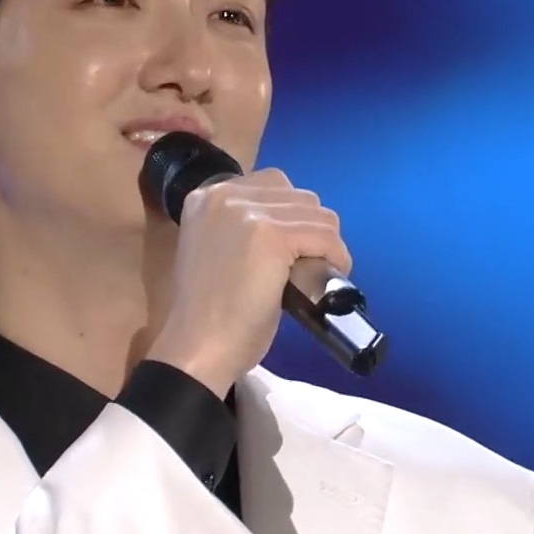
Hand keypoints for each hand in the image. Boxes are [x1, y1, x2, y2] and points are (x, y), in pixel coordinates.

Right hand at [147, 169, 352, 395]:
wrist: (198, 347)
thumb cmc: (207, 314)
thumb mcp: (215, 252)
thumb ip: (239, 231)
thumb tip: (288, 231)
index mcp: (206, 196)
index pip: (273, 186)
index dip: (290, 219)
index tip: (292, 252)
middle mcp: (224, 194)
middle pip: (299, 196)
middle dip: (310, 230)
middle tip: (304, 266)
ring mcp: (248, 212)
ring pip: (318, 214)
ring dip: (325, 245)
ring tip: (315, 275)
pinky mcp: (272, 235)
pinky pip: (326, 237)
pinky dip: (336, 258)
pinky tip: (326, 280)